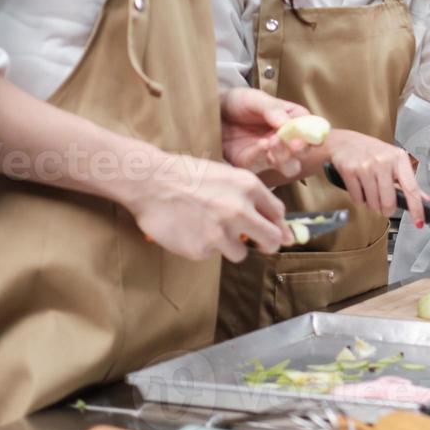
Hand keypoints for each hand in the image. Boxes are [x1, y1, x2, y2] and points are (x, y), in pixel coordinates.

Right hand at [125, 153, 287, 262]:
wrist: (151, 181)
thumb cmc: (188, 175)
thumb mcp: (227, 175)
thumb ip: (251, 198)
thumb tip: (279, 226)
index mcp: (249, 187)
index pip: (278, 214)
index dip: (276, 224)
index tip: (271, 230)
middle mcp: (239, 211)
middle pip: (271, 240)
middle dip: (268, 244)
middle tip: (259, 244)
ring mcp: (220, 232)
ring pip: (240, 253)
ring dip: (229, 246)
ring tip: (209, 229)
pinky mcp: (201, 249)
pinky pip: (211, 254)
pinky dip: (203, 246)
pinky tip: (190, 230)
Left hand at [220, 87, 308, 179]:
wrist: (212, 113)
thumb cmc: (238, 102)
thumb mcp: (254, 98)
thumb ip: (272, 109)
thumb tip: (287, 122)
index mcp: (294, 120)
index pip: (313, 129)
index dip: (314, 135)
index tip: (306, 134)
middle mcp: (287, 139)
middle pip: (304, 152)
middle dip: (301, 150)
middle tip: (294, 143)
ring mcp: (272, 154)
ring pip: (289, 165)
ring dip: (285, 157)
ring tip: (272, 142)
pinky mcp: (254, 164)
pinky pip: (263, 166)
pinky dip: (263, 156)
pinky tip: (259, 146)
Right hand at [322, 129, 427, 225]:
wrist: (344, 141)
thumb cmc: (372, 151)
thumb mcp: (394, 161)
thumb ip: (409, 182)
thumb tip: (427, 200)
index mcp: (399, 158)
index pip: (411, 188)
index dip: (416, 208)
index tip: (419, 222)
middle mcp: (383, 161)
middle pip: (389, 202)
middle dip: (386, 210)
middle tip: (385, 205)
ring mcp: (366, 166)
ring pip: (373, 203)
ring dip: (372, 205)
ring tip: (370, 192)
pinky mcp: (350, 171)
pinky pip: (358, 199)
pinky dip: (360, 199)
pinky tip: (360, 188)